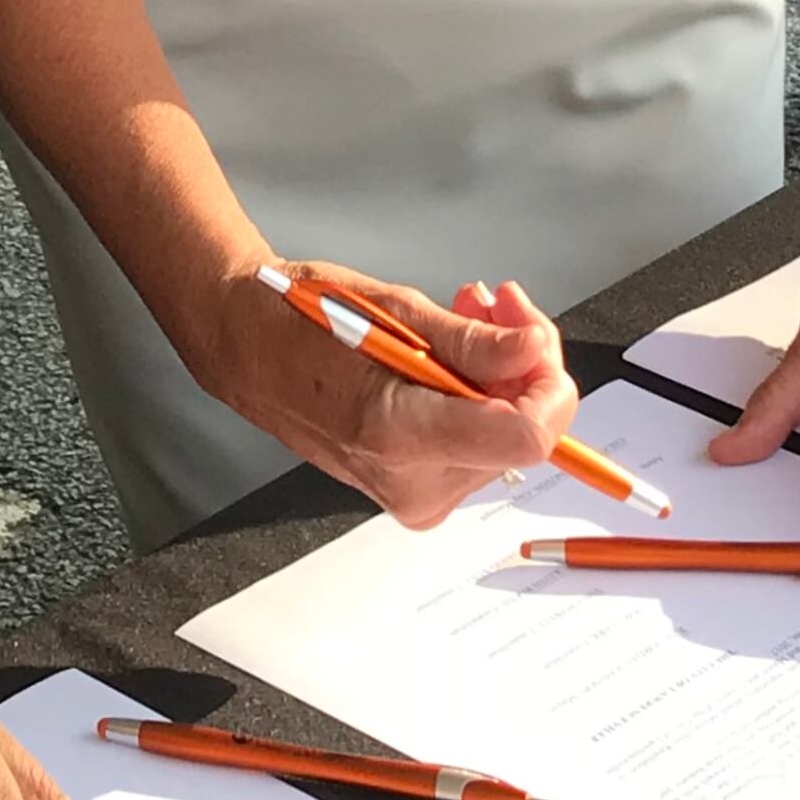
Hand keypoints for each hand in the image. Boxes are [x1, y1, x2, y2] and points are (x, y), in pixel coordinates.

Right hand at [195, 260, 575, 528]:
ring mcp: (414, 494)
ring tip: (466, 316)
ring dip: (500, 371)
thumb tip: (533, 352)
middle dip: (522, 361)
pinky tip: (455, 350)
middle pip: (523, 433)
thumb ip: (473, 342)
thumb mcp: (394, 310)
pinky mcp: (415, 489)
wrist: (250, 349)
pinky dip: (479, 393)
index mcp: (402, 436)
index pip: (526, 438)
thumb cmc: (302, 324)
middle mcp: (412, 482)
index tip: (533, 337)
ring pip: (506, 435)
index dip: (550, 384)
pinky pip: (478, 442)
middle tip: (494, 305)